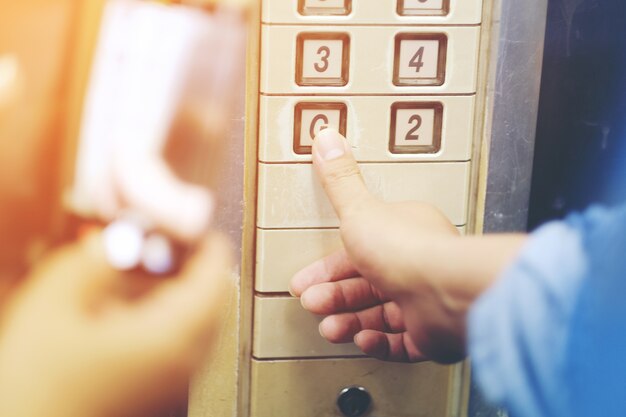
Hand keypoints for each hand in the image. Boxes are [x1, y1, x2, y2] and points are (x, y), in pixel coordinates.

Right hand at [0, 231, 232, 416]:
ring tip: (151, 271)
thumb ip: (90, 264)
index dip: (210, 249)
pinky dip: (166, 317)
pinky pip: (178, 344)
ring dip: (182, 293)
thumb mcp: (51, 309)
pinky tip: (129, 309)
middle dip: (196, 269)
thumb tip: (113, 243)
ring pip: (196, 324)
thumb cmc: (34, 390)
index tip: (200, 229)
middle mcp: (180, 363)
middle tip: (174, 245)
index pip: (214, 282)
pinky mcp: (154, 391)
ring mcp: (170, 382)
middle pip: (211, 303)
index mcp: (168, 338)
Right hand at [290, 129, 525, 363]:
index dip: (327, 268)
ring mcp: (425, 301)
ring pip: (381, 315)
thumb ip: (339, 181)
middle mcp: (415, 266)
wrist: (444, 294)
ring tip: (332, 328)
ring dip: (351, 322)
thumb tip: (327, 139)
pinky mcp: (431, 334)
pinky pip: (402, 342)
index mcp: (401, 234)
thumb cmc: (409, 251)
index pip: (357, 251)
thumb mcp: (359, 211)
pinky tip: (364, 340)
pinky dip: (380, 342)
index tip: (305, 282)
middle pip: (366, 285)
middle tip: (314, 304)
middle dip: (334, 298)